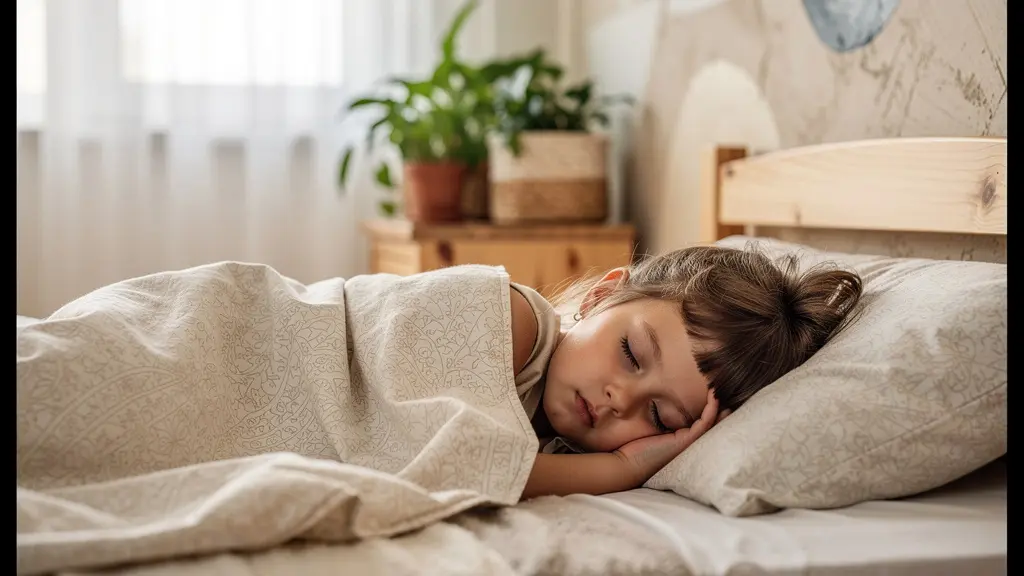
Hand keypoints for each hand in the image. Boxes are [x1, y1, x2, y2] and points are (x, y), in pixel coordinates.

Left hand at [612, 389, 728, 487]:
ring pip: (712, 423)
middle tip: (729, 390)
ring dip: (720, 406)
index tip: (715, 392)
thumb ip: (656, 418)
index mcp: (682, 440)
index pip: (702, 423)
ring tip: (723, 388)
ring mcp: (690, 442)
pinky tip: (714, 396)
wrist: (627, 464)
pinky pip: (705, 422)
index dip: (711, 409)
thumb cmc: (634, 448)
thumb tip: (651, 399)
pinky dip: (712, 409)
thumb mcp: (649, 429)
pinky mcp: (686, 440)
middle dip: (723, 408)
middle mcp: (689, 443)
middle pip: (712, 424)